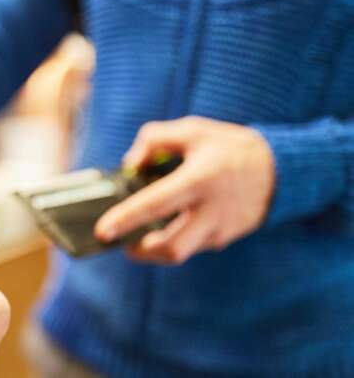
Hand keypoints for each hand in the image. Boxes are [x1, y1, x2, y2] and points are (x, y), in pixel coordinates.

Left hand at [94, 116, 275, 264]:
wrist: (279, 169)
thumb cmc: (227, 147)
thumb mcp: (192, 130)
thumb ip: (154, 140)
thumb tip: (129, 164)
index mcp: (199, 180)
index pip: (156, 205)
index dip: (126, 219)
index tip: (102, 232)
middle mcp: (211, 210)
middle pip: (171, 248)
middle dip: (141, 251)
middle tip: (121, 241)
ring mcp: (220, 229)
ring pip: (181, 252)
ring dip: (154, 249)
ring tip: (138, 234)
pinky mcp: (224, 238)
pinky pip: (192, 245)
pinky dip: (173, 239)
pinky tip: (163, 226)